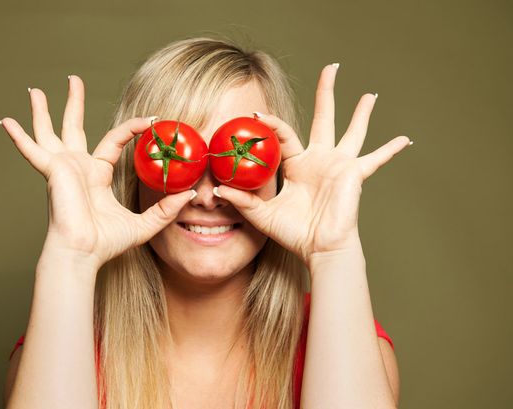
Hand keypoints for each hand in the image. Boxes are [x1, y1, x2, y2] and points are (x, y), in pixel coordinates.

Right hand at [0, 75, 194, 269]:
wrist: (84, 253)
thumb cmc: (107, 242)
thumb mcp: (145, 224)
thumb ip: (166, 209)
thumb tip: (189, 194)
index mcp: (96, 175)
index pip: (113, 141)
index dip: (131, 128)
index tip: (151, 119)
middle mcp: (77, 167)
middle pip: (73, 127)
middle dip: (73, 103)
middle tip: (73, 80)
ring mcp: (62, 167)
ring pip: (49, 132)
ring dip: (42, 111)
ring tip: (35, 90)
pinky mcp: (52, 171)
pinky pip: (32, 151)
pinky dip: (19, 138)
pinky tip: (6, 122)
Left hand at [214, 64, 410, 265]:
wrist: (319, 249)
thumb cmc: (294, 233)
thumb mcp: (262, 214)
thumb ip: (243, 200)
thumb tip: (218, 189)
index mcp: (298, 164)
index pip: (285, 134)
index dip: (271, 124)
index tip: (255, 114)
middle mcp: (320, 159)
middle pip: (324, 118)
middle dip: (326, 93)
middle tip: (331, 68)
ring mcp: (339, 165)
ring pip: (352, 131)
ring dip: (361, 113)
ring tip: (370, 95)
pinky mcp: (355, 174)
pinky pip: (376, 160)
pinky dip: (391, 150)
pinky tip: (406, 139)